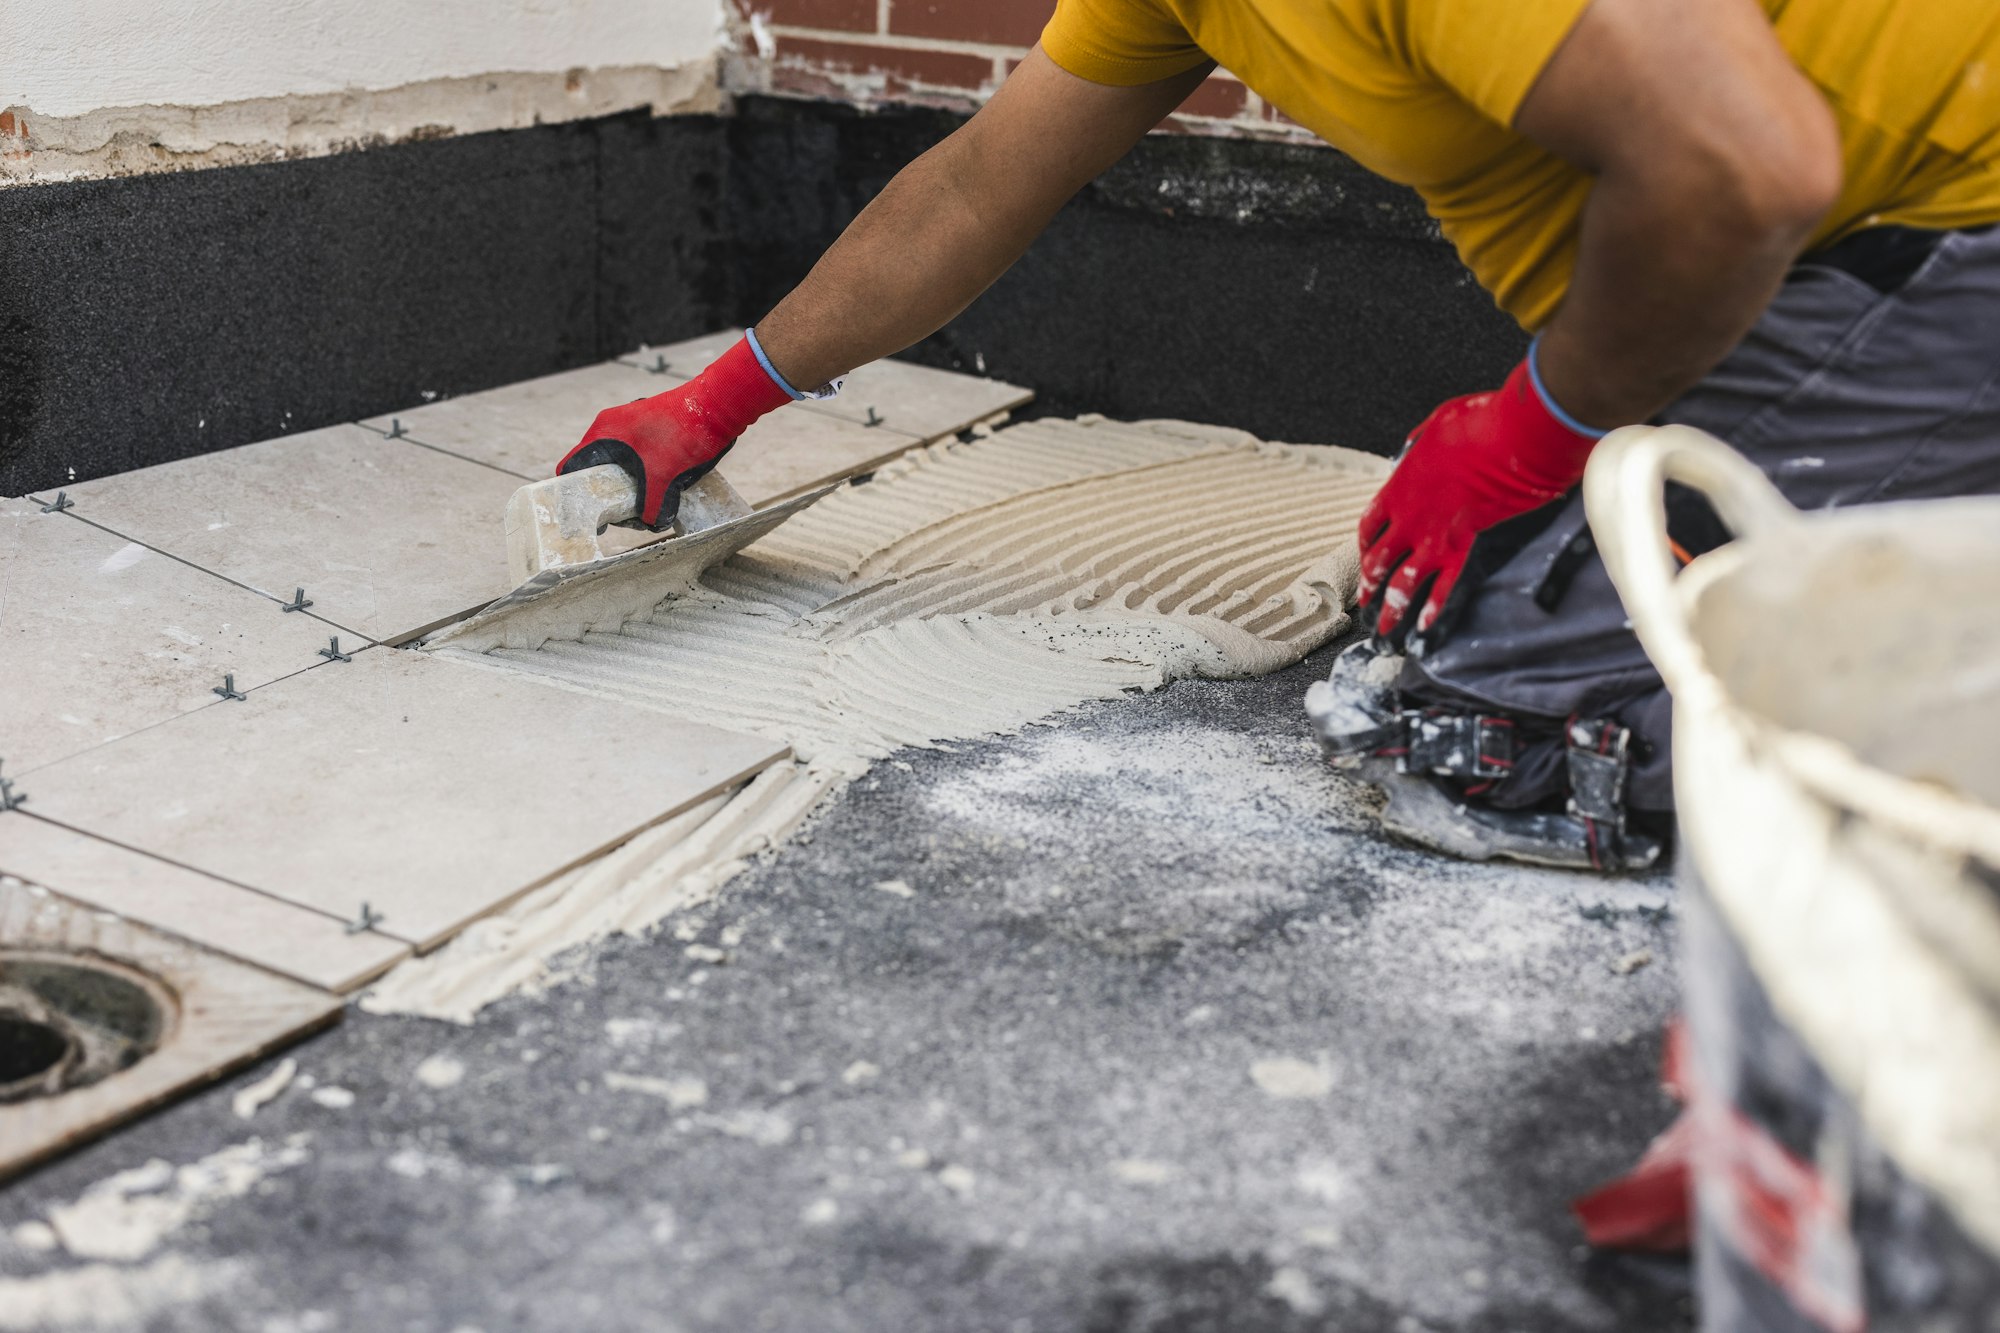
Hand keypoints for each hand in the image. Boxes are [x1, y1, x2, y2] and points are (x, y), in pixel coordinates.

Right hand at [556, 335, 792, 529]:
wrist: (717, 406)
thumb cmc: (684, 432)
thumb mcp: (663, 476)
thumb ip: (652, 505)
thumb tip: (651, 523)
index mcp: (604, 434)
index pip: (572, 466)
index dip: (574, 494)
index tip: (588, 516)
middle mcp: (612, 429)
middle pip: (597, 471)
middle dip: (610, 497)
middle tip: (627, 516)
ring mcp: (632, 429)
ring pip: (620, 467)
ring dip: (631, 489)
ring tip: (651, 506)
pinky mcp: (650, 433)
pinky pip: (638, 461)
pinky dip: (645, 478)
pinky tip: (663, 490)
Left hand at [1357, 350, 1602, 641]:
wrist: (1511, 441)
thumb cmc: (1476, 424)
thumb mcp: (1435, 426)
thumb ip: (1421, 447)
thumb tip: (1418, 450)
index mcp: (1398, 487)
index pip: (1370, 524)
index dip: (1365, 543)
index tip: (1365, 553)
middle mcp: (1409, 519)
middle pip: (1380, 559)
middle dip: (1370, 583)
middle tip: (1365, 601)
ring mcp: (1435, 537)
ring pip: (1404, 582)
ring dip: (1393, 608)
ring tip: (1386, 630)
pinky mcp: (1465, 548)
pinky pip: (1445, 586)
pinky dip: (1434, 608)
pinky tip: (1424, 627)